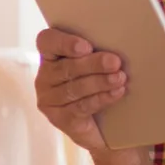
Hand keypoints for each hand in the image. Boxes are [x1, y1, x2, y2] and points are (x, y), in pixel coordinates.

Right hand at [34, 28, 127, 150]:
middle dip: (93, 64)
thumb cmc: (99, 82)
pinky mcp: (59, 118)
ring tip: (120, 78)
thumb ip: (97, 51)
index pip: (47, 41)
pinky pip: (80, 106)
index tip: (86, 47)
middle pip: (66, 67)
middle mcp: (45, 76)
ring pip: (74, 88)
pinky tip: (116, 93)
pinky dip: (101, 99)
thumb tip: (118, 40)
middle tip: (115, 62)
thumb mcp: (96, 63)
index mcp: (51, 55)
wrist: (103, 124)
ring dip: (100, 82)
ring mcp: (49, 99)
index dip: (64, 42)